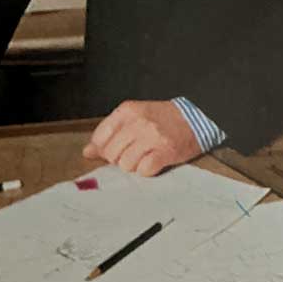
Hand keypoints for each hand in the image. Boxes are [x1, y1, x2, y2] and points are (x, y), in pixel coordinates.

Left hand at [82, 100, 201, 176]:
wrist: (194, 118)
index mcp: (127, 111)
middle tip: (132, 153)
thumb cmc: (161, 118)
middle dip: (118, 159)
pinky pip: (144, 170)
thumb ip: (110, 132)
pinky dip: (146, 170)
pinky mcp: (165, 152)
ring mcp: (152, 137)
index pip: (100, 138)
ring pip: (126, 164)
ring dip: (133, 165)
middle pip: (111, 153)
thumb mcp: (133, 117)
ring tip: (144, 156)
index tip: (113, 150)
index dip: (103, 149)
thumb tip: (87, 152)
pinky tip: (153, 161)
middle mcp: (138, 122)